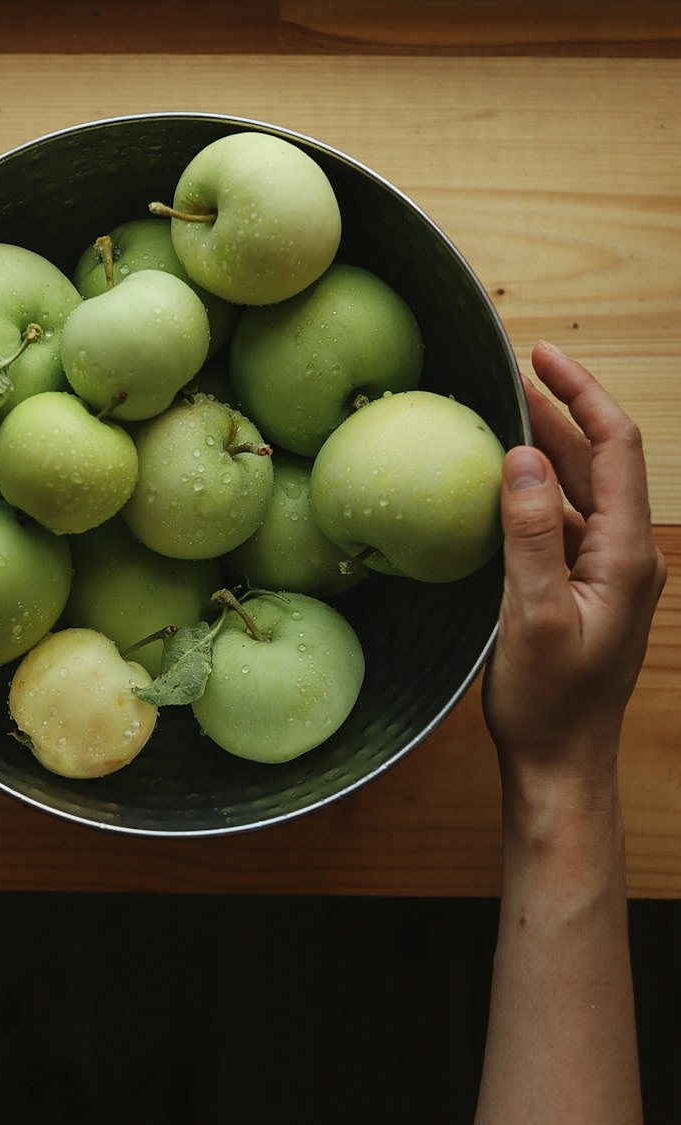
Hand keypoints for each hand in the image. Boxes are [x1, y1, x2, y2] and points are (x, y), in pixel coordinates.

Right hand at [482, 341, 666, 786]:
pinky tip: (503, 488)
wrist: (561, 763)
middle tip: (513, 374)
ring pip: (583, 491)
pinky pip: (565, 523)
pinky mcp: (584, 589)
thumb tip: (523, 458)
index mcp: (626, 555)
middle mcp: (626, 555)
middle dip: (561, 412)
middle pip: (601, 462)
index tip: (541, 355)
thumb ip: (532, 535)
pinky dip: (537, 493)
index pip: (617, 448)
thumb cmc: (549, 702)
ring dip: (549, 450)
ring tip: (504, 416)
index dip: (582, 394)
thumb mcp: (534, 616)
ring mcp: (607, 573)